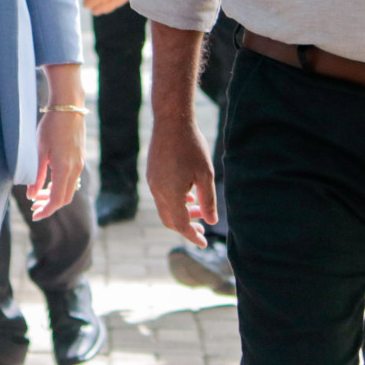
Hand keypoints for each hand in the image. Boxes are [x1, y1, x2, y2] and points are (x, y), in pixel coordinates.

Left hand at [28, 106, 85, 220]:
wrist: (69, 108)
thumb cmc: (51, 127)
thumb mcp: (39, 151)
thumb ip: (36, 175)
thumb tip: (31, 195)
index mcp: (64, 169)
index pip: (57, 200)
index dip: (46, 210)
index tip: (35, 215)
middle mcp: (75, 169)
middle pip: (65, 198)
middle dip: (49, 205)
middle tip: (34, 207)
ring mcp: (79, 164)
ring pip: (69, 190)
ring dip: (54, 196)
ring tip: (38, 195)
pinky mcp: (79, 158)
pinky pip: (71, 180)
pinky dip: (60, 186)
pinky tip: (48, 183)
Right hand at [146, 120, 215, 246]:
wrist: (171, 122)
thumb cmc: (192, 147)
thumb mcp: (206, 175)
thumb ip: (208, 200)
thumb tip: (212, 221)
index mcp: (171, 194)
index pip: (181, 225)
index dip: (192, 236)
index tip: (204, 243)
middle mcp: (158, 191)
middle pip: (170, 220)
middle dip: (187, 227)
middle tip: (203, 227)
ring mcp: (153, 182)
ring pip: (165, 208)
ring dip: (181, 213)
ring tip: (198, 208)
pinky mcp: (152, 174)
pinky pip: (161, 196)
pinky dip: (175, 201)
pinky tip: (188, 194)